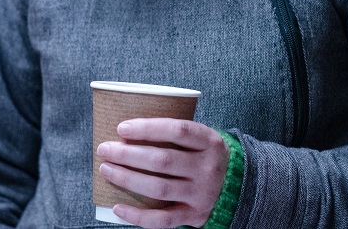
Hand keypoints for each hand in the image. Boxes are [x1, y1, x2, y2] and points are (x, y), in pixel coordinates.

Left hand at [95, 117, 229, 228]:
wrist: (242, 189)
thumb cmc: (208, 157)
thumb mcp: (203, 140)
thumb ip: (178, 134)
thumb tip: (129, 129)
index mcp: (210, 142)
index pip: (177, 130)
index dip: (148, 128)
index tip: (122, 128)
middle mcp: (207, 168)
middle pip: (162, 160)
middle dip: (128, 154)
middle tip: (105, 149)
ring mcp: (201, 194)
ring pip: (158, 187)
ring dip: (127, 178)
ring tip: (106, 169)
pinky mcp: (194, 215)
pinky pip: (162, 219)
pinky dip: (137, 215)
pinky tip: (117, 207)